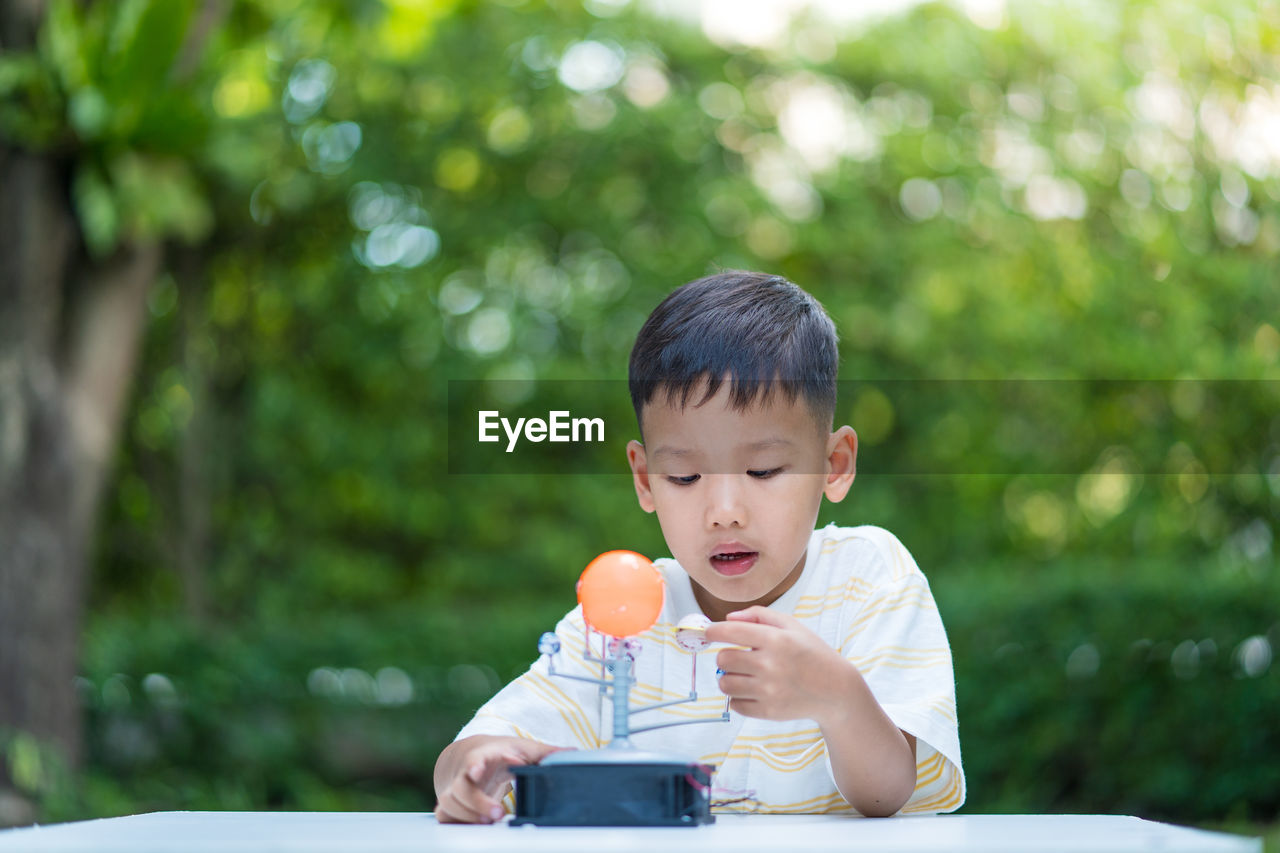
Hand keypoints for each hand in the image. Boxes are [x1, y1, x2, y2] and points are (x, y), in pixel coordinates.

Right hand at [434, 737, 561, 823]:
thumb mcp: (523, 748)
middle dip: (478, 802)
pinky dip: (459, 823)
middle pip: (462, 788)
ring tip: (490, 822)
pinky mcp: (449, 804)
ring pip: (450, 804)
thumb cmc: (501, 753)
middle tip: (498, 814)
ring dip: (469, 815)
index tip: (477, 771)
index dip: (475, 765)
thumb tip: (574, 753)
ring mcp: (454, 788)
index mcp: (485, 755)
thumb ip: (546, 753)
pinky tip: (477, 826)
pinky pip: (446, 817)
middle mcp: (465, 772)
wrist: (472, 757)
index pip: (476, 758)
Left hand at [704, 605, 851, 723]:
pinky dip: (738, 698)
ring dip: (729, 678)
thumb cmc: (811, 653)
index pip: (730, 632)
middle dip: (726, 656)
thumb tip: (728, 618)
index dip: (713, 631)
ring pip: (725, 683)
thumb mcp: (792, 625)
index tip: (708, 633)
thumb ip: (759, 615)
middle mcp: (770, 665)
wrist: (836, 690)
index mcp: (776, 639)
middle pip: (723, 659)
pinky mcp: (768, 711)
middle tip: (738, 657)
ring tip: (744, 675)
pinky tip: (752, 691)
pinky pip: (735, 705)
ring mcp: (769, 691)